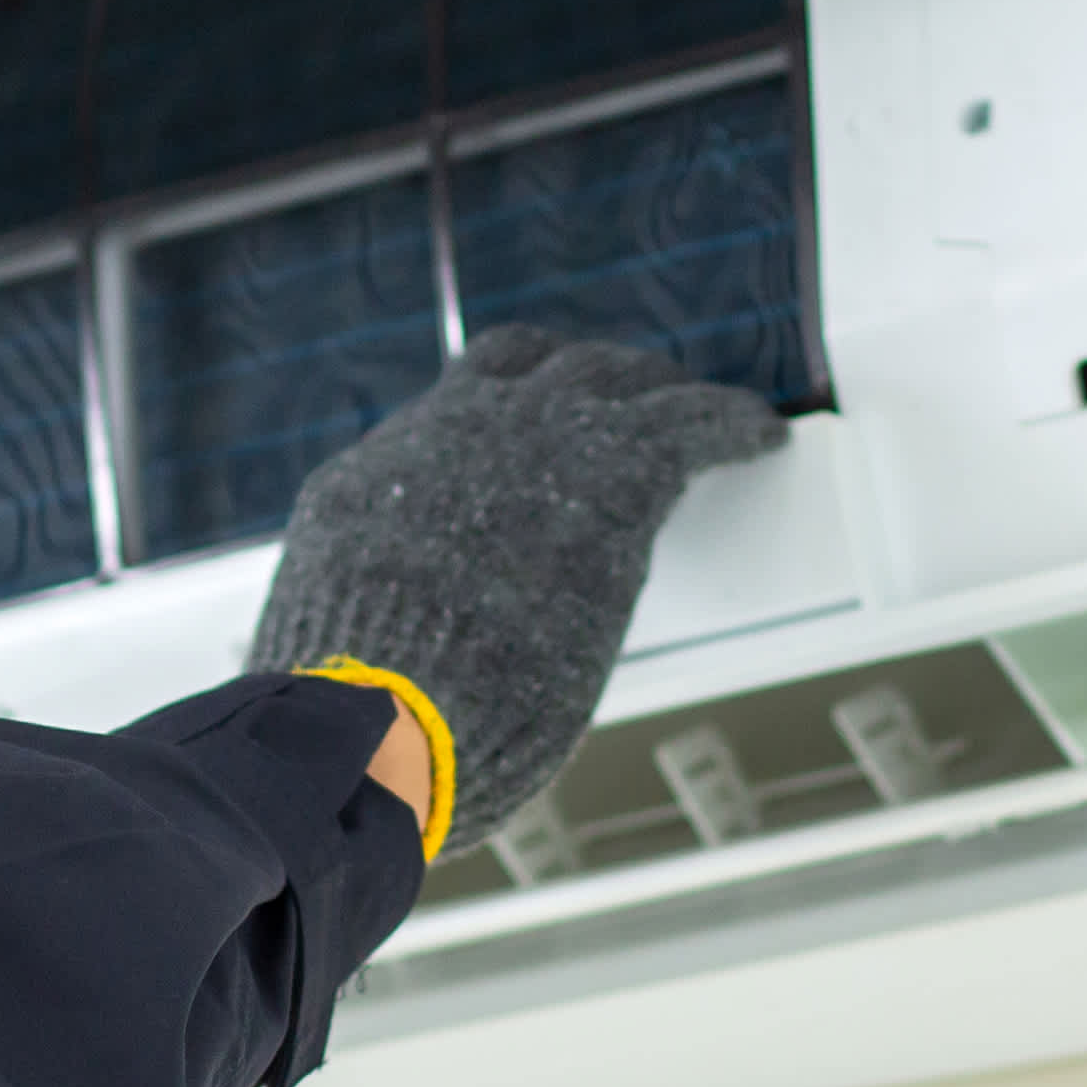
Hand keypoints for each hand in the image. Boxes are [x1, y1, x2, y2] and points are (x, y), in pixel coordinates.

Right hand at [245, 327, 786, 840]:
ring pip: (611, 378)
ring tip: (689, 404)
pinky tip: (759, 435)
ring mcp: (534, 440)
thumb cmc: (352, 718)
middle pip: (528, 368)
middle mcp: (453, 437)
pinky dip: (728, 422)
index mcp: (374, 480)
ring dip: (651, 389)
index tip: (514, 428)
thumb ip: (359, 624)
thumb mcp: (326, 645)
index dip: (489, 415)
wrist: (386, 708)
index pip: (439, 418)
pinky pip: (691, 422)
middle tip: (614, 396)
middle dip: (572, 380)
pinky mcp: (616, 473)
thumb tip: (353, 667)